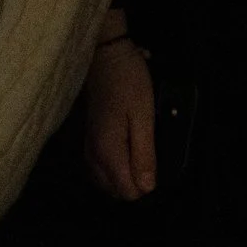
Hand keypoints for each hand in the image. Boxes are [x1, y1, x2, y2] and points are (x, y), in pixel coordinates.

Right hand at [82, 38, 156, 199]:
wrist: (105, 54)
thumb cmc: (128, 81)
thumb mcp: (143, 115)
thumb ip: (144, 153)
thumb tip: (148, 188)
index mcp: (108, 152)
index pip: (127, 192)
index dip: (147, 186)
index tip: (158, 166)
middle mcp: (93, 156)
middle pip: (115, 191)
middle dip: (136, 184)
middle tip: (152, 160)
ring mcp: (87, 148)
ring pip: (105, 182)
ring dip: (124, 177)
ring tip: (142, 157)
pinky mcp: (87, 140)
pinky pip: (98, 169)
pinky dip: (113, 169)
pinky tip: (127, 155)